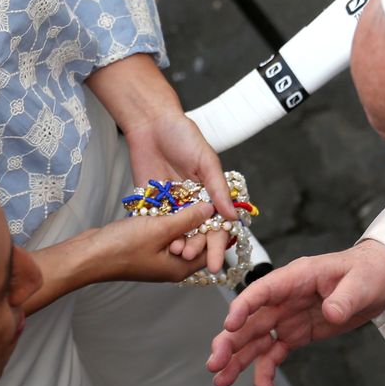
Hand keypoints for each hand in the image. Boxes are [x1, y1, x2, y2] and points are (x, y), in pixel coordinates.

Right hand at [25, 203, 217, 312]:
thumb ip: (188, 219)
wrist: (88, 254)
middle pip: (196, 242)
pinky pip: (164, 231)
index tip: (220, 209)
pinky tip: (168, 203)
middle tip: (201, 200)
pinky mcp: (146, 246)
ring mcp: (158, 256)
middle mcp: (172, 265)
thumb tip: (211, 209)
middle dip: (200, 222)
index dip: (217, 231)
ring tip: (187, 197)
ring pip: (180, 234)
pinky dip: (168, 219)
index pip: (210, 251)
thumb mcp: (161, 229)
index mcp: (180, 268)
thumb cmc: (123, 247)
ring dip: (183, 218)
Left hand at [123, 110, 236, 273]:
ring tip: (176, 252)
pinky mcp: (153, 203)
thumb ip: (218, 188)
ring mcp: (174, 205)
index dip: (217, 244)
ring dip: (179, 244)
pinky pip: (159, 223)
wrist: (151, 124)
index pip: (218, 225)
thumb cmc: (183, 135)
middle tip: (191, 256)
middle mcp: (194, 203)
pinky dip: (161, 234)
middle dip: (197, 248)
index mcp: (211, 194)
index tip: (215, 261)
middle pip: (199, 233)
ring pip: (179, 232)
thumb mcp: (206, 160)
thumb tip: (233, 216)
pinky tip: (161, 244)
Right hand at [207, 241, 384, 385]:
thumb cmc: (368, 272)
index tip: (229, 325)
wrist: (379, 281)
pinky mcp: (295, 334)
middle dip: (230, 342)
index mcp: (296, 278)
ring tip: (221, 382)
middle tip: (215, 364)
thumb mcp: (361, 283)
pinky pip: (273, 355)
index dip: (243, 307)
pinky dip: (265, 373)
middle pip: (250, 321)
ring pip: (255, 341)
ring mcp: (287, 318)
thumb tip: (331, 313)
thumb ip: (345, 298)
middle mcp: (284, 298)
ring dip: (237, 361)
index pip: (262, 291)